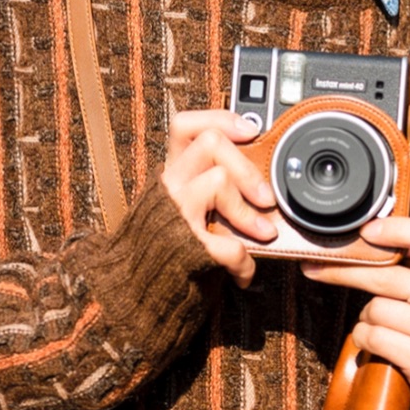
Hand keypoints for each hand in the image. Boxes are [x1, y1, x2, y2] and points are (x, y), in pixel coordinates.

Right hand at [160, 109, 278, 287]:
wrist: (143, 291)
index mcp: (173, 171)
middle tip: (267, 197)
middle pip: (210, 143)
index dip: (220, 119)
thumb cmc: (178, 243)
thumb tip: (262, 166)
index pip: (185, 125)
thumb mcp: (191, 203)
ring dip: (248, 214)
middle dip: (247, 168)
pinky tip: (243, 271)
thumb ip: (214, 181)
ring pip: (217, 180)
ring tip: (264, 234)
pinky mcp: (181, 245)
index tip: (251, 131)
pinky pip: (223, 244)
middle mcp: (169, 185)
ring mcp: (172, 213)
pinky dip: (241, 260)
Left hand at [301, 218, 409, 408]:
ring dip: (366, 315)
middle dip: (348, 272)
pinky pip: (375, 337)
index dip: (399, 230)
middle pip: (390, 277)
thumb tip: (365, 232)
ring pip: (377, 309)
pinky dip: (365, 337)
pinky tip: (376, 340)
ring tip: (381, 322)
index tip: (366, 231)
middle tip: (318, 267)